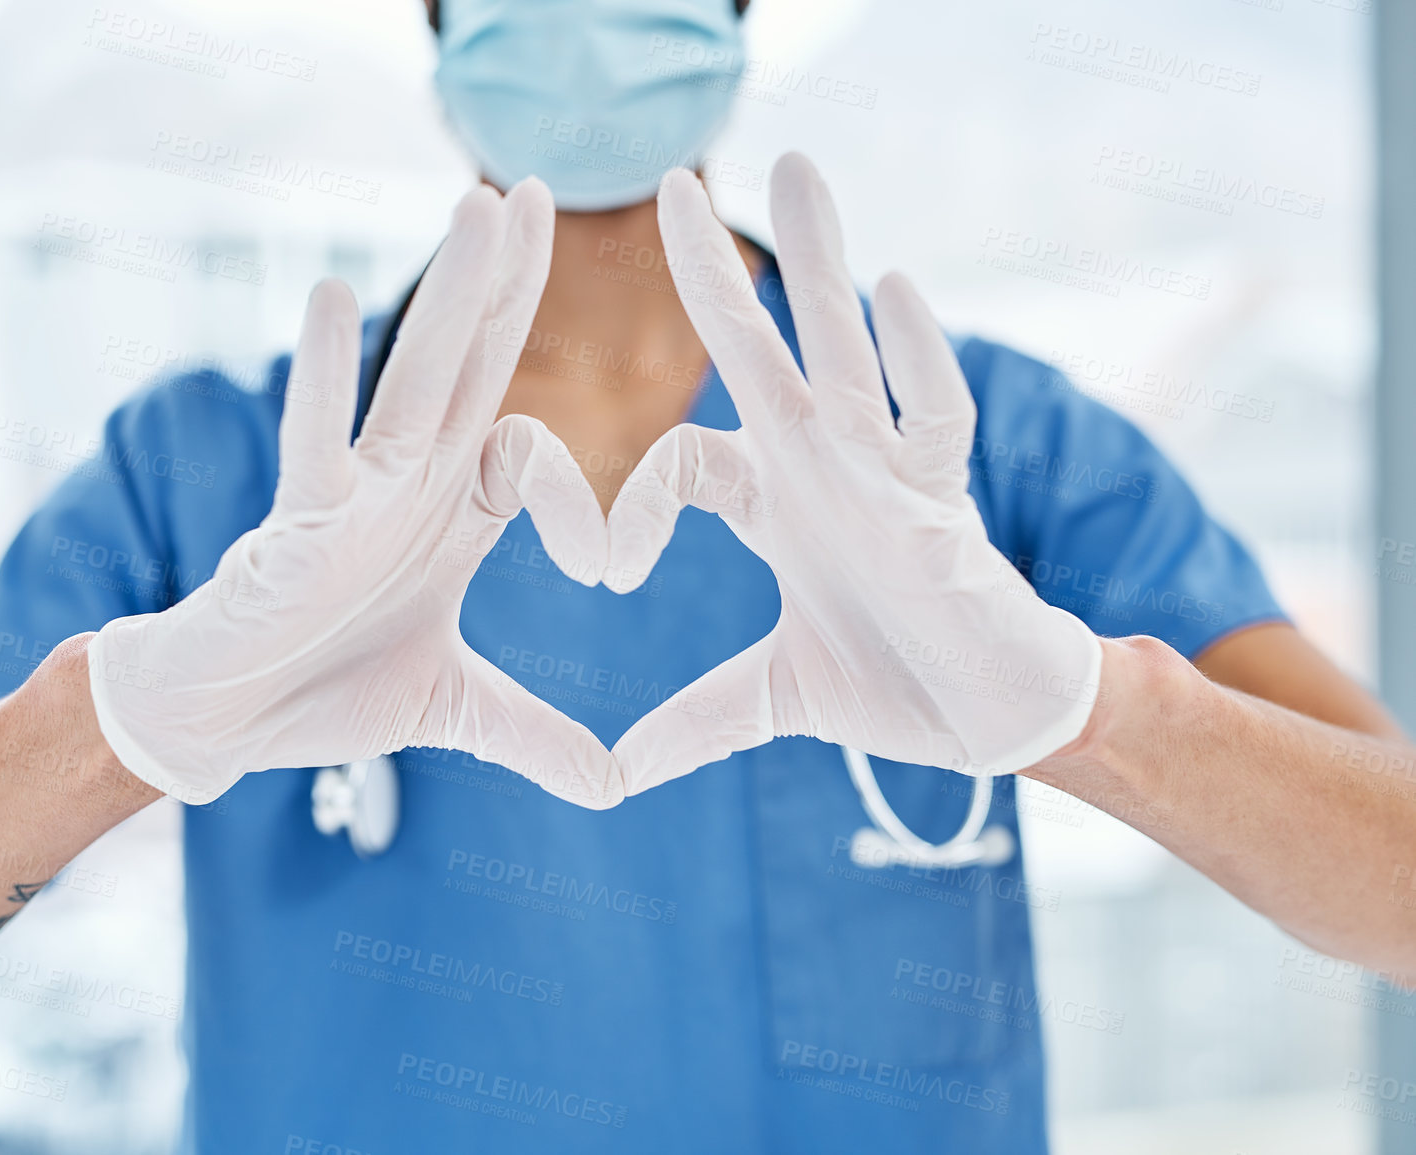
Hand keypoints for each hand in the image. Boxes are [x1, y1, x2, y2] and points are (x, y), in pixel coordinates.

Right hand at [87, 180, 621, 808]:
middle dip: (509, 282)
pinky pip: (318, 437)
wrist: (228, 720)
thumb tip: (614, 789)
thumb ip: (533, 736)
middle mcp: (411, 483)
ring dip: (452, 294)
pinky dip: (326, 373)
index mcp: (453, 515)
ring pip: (416, 378)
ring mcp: (357, 491)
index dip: (581, 498)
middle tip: (542, 189)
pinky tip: (334, 297)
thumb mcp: (455, 712)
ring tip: (483, 207)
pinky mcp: (300, 518)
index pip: (532, 455)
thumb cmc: (326, 692)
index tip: (609, 571)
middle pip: (474, 365)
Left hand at [604, 154, 1101, 795]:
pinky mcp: (949, 505)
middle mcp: (824, 469)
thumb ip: (695, 723)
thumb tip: (613, 778)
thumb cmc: (892, 686)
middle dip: (721, 273)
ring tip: (796, 170)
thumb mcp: (771, 701)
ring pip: (848, 353)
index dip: (635, 505)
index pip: (686, 457)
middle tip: (673, 181)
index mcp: (776, 504)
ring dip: (823, 266)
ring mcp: (888, 476)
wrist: (990, 719)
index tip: (606, 574)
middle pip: (764, 352)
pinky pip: (934, 420)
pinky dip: (917, 361)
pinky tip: (897, 290)